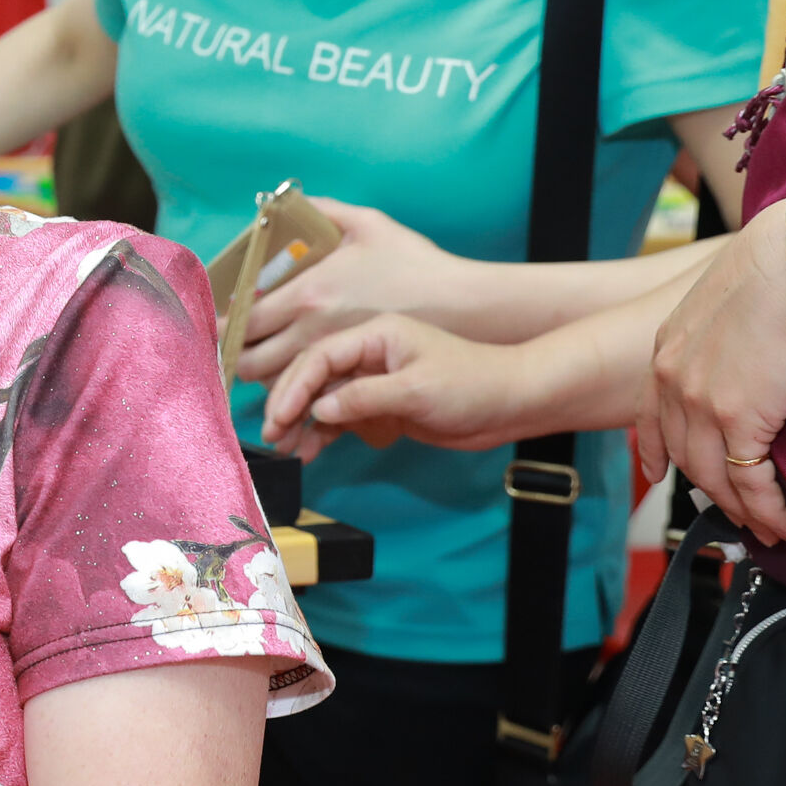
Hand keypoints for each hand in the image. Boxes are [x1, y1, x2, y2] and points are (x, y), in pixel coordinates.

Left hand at [235, 200, 470, 383]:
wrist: (466, 307)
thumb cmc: (417, 264)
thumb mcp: (369, 224)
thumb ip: (325, 209)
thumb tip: (292, 200)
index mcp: (308, 295)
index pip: (243, 322)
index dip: (221, 328)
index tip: (211, 326)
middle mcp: (313, 332)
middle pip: (249, 362)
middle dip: (233, 358)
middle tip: (229, 348)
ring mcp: (333, 360)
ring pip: (275, 383)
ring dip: (259, 377)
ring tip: (254, 364)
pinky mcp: (354, 380)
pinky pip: (307, 393)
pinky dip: (292, 389)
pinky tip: (292, 378)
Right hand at [259, 313, 536, 461]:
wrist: (513, 403)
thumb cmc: (472, 384)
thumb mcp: (416, 389)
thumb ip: (364, 398)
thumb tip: (319, 409)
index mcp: (376, 334)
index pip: (321, 355)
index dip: (295, 385)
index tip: (279, 414)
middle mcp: (369, 354)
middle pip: (314, 376)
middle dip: (290, 404)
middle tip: (272, 433)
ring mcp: (374, 381)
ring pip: (324, 400)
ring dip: (303, 423)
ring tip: (285, 448)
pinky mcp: (382, 406)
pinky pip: (342, 419)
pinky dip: (325, 434)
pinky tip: (309, 451)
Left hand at [638, 199, 785, 544]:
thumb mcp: (735, 296)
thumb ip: (730, 328)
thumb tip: (758, 339)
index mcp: (669, 346)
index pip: (651, 411)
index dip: (657, 449)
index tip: (659, 472)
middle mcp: (673, 378)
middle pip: (684, 453)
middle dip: (709, 491)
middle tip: (735, 514)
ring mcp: (700, 402)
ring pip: (714, 477)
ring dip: (742, 510)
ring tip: (767, 529)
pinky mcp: (739, 419)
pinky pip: (749, 482)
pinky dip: (765, 510)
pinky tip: (782, 524)